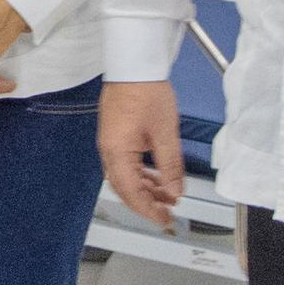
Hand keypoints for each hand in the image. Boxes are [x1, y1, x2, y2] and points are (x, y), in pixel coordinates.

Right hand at [99, 80, 185, 226]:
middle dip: (147, 203)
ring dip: (146, 189)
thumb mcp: (165, 133)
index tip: (164, 220)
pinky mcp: (116, 135)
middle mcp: (109, 151)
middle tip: (167, 212)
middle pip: (125, 189)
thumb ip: (170, 166)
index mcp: (117, 152)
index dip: (148, 210)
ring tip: (167, 195)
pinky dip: (142, 174)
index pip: (131, 193)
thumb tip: (175, 191)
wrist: (134, 64)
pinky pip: (127, 164)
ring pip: (126, 177)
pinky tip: (157, 176)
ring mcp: (111, 143)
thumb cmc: (145, 91)